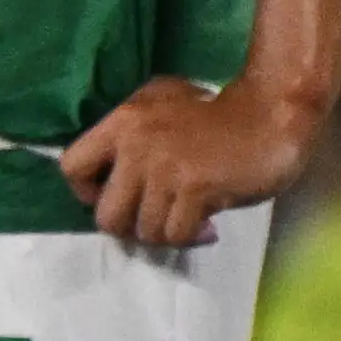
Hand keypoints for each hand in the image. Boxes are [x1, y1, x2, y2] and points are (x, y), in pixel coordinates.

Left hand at [58, 76, 317, 246]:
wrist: (270, 113)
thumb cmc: (215, 111)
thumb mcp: (159, 102)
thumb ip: (131, 132)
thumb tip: (111, 174)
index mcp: (121, 123)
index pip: (71, 167)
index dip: (88, 192)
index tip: (117, 196)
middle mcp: (135, 146)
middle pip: (106, 215)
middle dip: (130, 228)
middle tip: (155, 221)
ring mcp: (165, 170)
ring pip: (144, 231)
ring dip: (167, 234)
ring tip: (188, 221)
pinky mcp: (196, 189)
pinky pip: (176, 234)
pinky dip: (191, 238)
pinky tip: (208, 226)